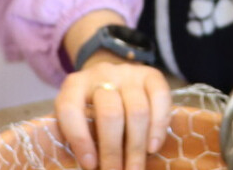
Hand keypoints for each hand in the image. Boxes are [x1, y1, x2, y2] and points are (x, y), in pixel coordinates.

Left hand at [55, 57, 173, 169]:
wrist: (111, 77)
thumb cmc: (91, 107)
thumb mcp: (76, 116)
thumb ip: (76, 135)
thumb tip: (84, 164)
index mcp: (74, 85)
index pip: (71, 110)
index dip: (80, 139)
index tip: (90, 165)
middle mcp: (101, 74)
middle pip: (109, 114)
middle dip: (113, 151)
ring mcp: (128, 73)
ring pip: (137, 111)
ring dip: (136, 147)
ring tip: (134, 169)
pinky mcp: (152, 75)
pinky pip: (161, 99)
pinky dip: (158, 128)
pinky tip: (152, 148)